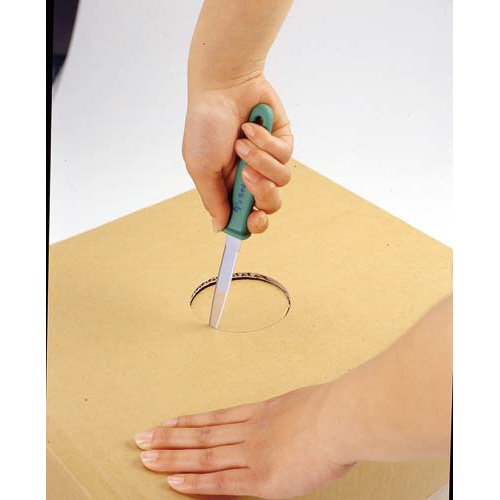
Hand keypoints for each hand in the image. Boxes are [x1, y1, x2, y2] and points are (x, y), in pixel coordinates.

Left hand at [134, 383, 353, 497]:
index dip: (189, 422)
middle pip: (201, 434)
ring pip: (203, 455)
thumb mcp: (303, 405)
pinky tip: (174, 481)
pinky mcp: (261, 479)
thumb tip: (287, 424)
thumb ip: (288, 416)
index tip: (168, 422)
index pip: (215, 418)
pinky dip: (196, 482)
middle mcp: (250, 431)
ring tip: (146, 457)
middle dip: (169, 438)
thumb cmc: (332, 410)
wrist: (341, 419)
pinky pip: (221, 482)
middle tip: (141, 438)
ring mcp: (252, 454)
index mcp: (261, 413)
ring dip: (172, 456)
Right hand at [183, 76, 292, 233]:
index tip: (253, 219)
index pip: (247, 216)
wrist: (222, 87)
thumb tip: (219, 228)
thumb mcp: (200, 168)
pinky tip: (251, 126)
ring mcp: (267, 159)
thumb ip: (212, 200)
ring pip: (281, 180)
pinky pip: (285, 154)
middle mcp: (250, 176)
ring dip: (260, 160)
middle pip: (270, 204)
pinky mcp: (281, 142)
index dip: (253, 223)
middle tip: (247, 176)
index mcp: (228, 187)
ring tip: (242, 142)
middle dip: (261, 192)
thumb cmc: (205, 125)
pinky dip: (266, 141)